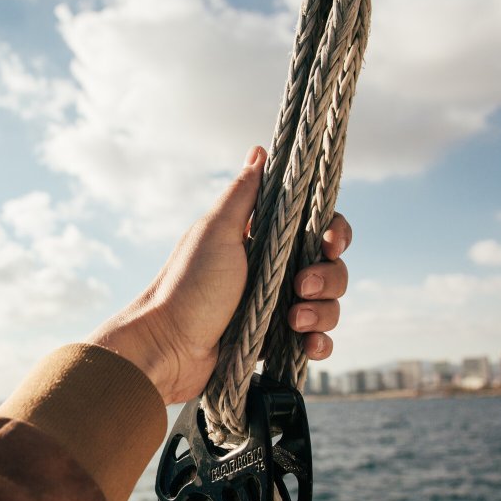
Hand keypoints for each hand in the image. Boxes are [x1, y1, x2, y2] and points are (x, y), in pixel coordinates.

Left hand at [88, 145, 352, 404]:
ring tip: (294, 320)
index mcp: (262, 240)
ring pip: (329, 305)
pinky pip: (315, 341)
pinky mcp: (276, 344)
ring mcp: (276, 308)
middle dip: (328, 277)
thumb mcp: (215, 232)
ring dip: (323, 312)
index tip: (329, 242)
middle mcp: (274, 272)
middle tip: (302, 287)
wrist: (168, 349)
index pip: (316, 228)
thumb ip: (242, 194)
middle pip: (330, 267)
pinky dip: (319, 343)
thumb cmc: (188, 286)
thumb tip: (259, 151)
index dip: (333, 232)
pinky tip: (307, 345)